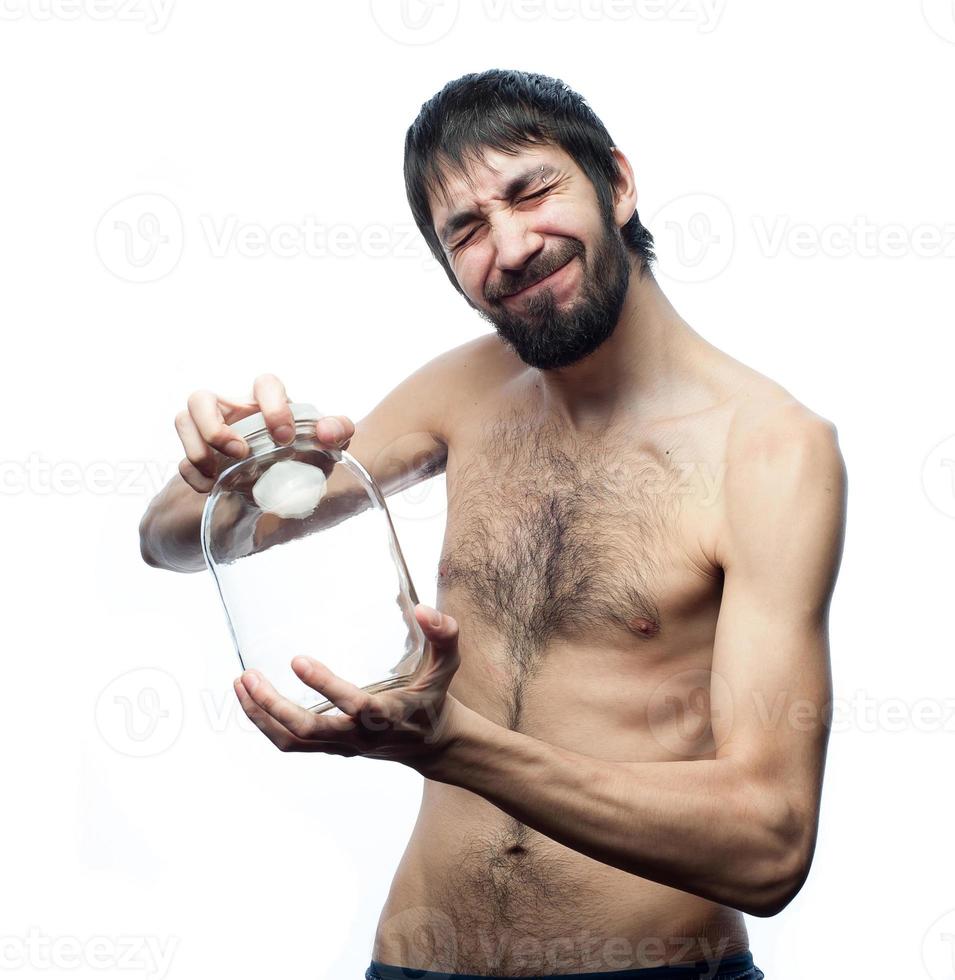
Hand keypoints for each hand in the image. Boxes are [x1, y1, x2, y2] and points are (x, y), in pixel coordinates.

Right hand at [174, 372, 353, 491]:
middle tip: (240, 453)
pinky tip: (213, 487)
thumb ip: (338, 430)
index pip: (265, 383)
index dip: (272, 406)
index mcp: (269, 401)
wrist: (288, 487)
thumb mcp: (328, 445)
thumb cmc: (307, 454)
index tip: (284, 437)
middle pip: (201, 397)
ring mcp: (213, 431)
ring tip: (219, 472)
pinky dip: (193, 475)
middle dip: (214, 426)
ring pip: (182, 419)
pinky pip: (182, 460)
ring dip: (196, 447)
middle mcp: (235, 410)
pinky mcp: (202, 457)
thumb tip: (328, 432)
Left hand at [233, 603, 461, 771]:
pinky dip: (266, 724)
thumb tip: (423, 609)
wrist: (433, 745)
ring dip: (261, 716)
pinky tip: (251, 698)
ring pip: (292, 740)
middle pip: (308, 730)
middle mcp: (360, 736)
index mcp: (387, 715)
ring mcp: (342, 745)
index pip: (354, 706)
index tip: (297, 660)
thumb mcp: (447, 665)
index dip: (325, 686)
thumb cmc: (435, 698)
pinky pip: (291, 742)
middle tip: (249, 675)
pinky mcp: (332, 747)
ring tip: (241, 684)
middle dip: (273, 707)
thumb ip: (444, 635)